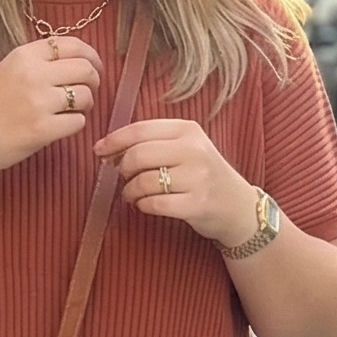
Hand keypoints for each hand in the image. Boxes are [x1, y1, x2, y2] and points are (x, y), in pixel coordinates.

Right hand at [0, 35, 101, 196]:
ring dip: (85, 105)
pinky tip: (60, 126)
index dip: (91, 56)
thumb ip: (39, 61)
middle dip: (94, 81)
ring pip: (86, 96)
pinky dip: (75, 125)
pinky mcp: (42, 130)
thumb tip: (79, 60)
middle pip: (85, 69)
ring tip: (71, 111)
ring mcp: (38, 103)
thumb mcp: (8, 69)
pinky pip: (78, 123)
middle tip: (88, 91)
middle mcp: (32, 75)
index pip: (72, 45)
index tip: (94, 67)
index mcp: (23, 55)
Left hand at [95, 118, 252, 247]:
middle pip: (138, 155)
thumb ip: (152, 143)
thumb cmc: (203, 175)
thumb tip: (107, 149)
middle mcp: (194, 150)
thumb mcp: (185, 148)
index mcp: (188, 129)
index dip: (114, 141)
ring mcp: (197, 177)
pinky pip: (154, 203)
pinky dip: (143, 206)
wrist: (237, 206)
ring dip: (130, 191)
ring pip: (143, 181)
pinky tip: (146, 205)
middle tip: (124, 177)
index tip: (99, 152)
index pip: (140, 130)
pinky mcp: (196, 204)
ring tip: (133, 195)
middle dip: (123, 169)